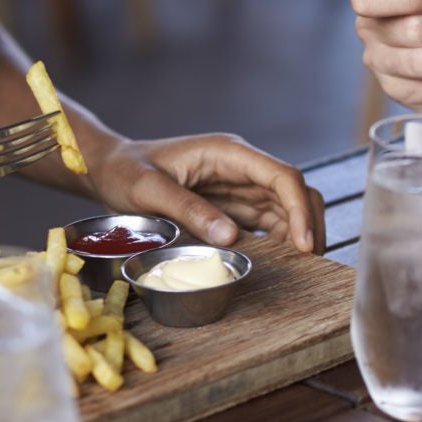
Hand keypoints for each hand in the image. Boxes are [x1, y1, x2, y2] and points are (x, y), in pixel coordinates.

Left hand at [86, 134, 323, 253]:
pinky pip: (269, 221)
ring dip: (299, 234)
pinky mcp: (234, 205)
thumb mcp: (148, 190)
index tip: (304, 244)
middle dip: (309, 224)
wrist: (110, 168)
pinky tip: (282, 262)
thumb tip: (230, 237)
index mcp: (228, 153)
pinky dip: (281, 240)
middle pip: (294, 191)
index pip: (281, 176)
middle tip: (311, 263)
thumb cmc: (125, 171)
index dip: (299, 209)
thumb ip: (189, 210)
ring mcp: (240, 186)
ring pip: (288, 207)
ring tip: (303, 268)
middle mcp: (242, 167)